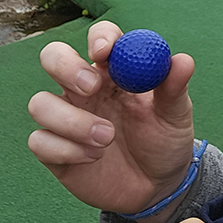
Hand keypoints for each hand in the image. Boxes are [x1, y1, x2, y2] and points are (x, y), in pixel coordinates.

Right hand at [27, 20, 195, 222]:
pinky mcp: (54, 149)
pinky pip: (40, 141)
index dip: (99, 38)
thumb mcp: (175, 114)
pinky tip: (94, 158)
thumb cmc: (165, 140)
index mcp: (115, 70)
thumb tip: (183, 61)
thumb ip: (175, 88)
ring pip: (40, 103)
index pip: (100, 37)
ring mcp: (65, 117)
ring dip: (72, 121)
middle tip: (91, 87)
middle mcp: (84, 88)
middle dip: (66, 67)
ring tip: (106, 138)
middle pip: (53, 57)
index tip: (105, 51)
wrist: (158, 185)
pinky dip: (67, 150)